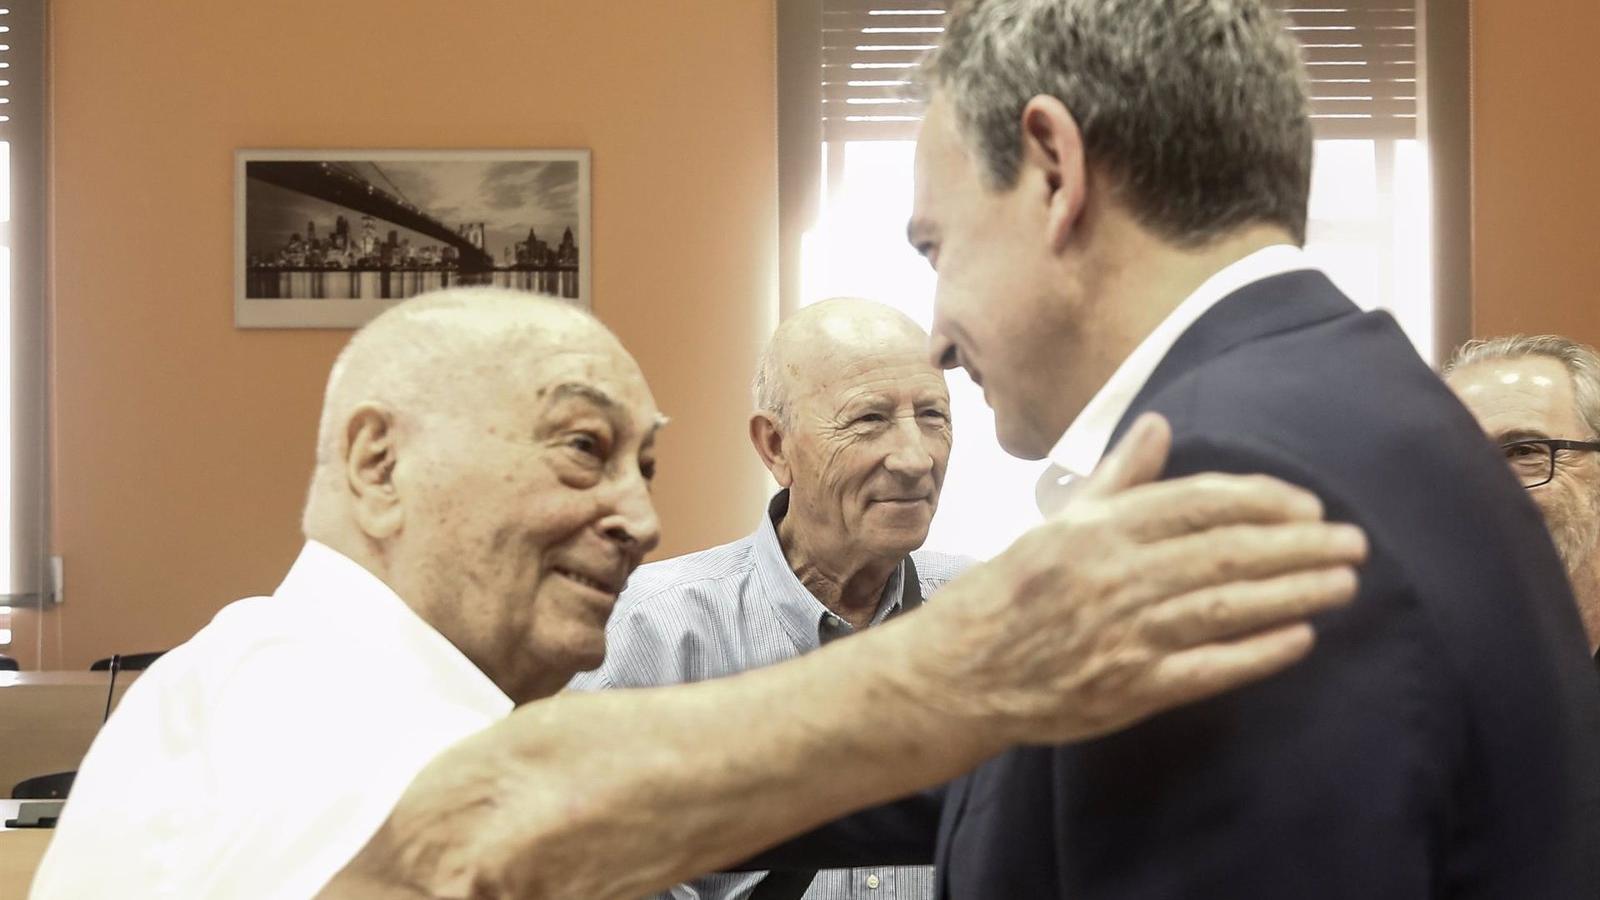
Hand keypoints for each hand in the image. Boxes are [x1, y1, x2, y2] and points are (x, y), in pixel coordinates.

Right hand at [912, 412, 1366, 744]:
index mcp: (1100, 529)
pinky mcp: (1131, 689)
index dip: (1263, 500)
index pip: (1200, 503)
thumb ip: (1117, 477)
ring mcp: (1126, 635)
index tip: (1307, 505)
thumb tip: (1159, 424)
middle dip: (1299, 545)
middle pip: (1228, 553)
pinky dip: (1258, 653)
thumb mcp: (1057, 523)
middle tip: (1354, 542)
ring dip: (1294, 593)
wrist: (959, 673)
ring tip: (1343, 584)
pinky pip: (1209, 668)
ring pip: (1228, 606)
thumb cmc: (1009, 592)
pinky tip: (1301, 639)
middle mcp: (1117, 576)